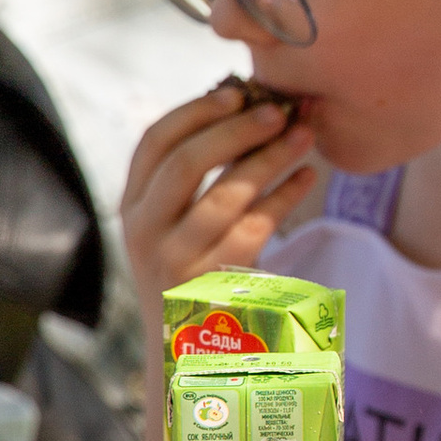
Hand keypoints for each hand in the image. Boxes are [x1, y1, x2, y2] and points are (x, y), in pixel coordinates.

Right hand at [121, 78, 317, 306]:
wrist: (184, 347)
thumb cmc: (190, 266)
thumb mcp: (172, 222)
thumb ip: (196, 173)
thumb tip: (251, 106)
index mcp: (132, 204)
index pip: (153, 143)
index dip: (195, 111)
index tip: (235, 92)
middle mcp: (144, 230)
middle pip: (187, 163)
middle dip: (236, 130)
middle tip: (278, 111)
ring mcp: (175, 260)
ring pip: (226, 196)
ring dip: (271, 159)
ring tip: (304, 136)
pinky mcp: (211, 284)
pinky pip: (255, 229)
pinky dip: (286, 197)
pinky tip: (308, 178)